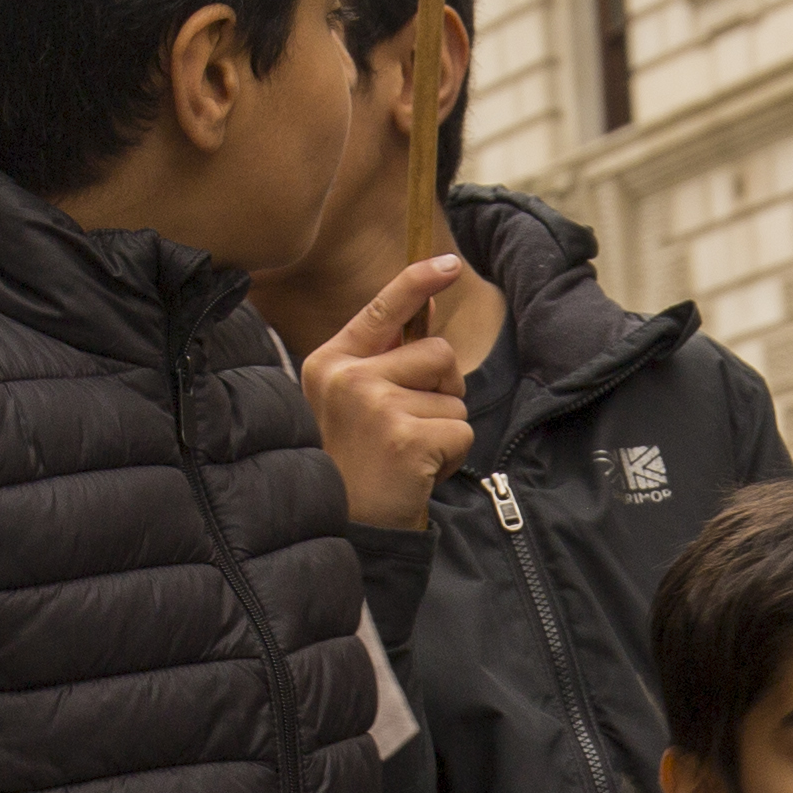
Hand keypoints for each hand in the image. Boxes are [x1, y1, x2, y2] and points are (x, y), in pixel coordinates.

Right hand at [302, 252, 476, 529]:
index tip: (450, 264)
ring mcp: (375, 404)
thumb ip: (383, 362)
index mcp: (330, 361)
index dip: (418, 282)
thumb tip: (428, 318)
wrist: (346, 529)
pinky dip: (451, 456)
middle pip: (437, 353)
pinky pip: (461, 431)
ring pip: (454, 397)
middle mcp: (348, 376)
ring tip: (408, 456)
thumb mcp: (353, 404)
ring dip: (445, 429)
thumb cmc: (354, 466)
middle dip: (443, 390)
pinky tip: (419, 473)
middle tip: (410, 429)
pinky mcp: (404, 436)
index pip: (382, 309)